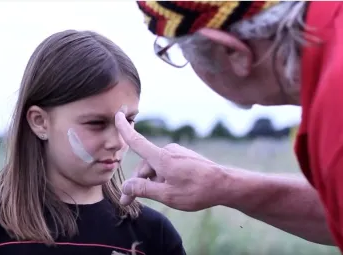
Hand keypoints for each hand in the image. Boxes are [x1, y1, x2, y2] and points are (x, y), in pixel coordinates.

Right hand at [115, 111, 229, 210]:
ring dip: (152, 182)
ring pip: (156, 168)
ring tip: (160, 197)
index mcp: (161, 158)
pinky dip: (163, 177)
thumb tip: (126, 186)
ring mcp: (177, 153)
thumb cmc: (196, 191)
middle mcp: (168, 151)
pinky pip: (166, 166)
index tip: (118, 115)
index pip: (137, 141)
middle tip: (129, 202)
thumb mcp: (167, 195)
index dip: (125, 129)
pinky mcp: (184, 157)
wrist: (224, 184)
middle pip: (145, 166)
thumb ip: (144, 190)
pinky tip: (171, 190)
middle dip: (137, 183)